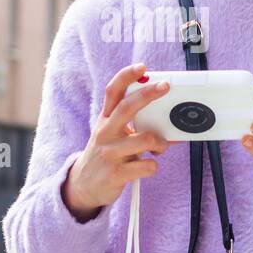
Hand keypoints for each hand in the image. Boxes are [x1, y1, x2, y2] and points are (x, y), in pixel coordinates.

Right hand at [62, 63, 170, 221]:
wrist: (83, 186)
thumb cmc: (106, 155)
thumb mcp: (112, 135)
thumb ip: (136, 126)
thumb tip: (169, 122)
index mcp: (105, 120)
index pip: (113, 91)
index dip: (126, 76)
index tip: (142, 66)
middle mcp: (106, 133)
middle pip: (127, 107)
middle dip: (148, 94)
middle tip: (165, 86)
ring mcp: (110, 153)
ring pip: (145, 139)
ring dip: (160, 142)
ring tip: (160, 147)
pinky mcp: (116, 174)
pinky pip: (146, 166)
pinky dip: (153, 165)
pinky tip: (147, 166)